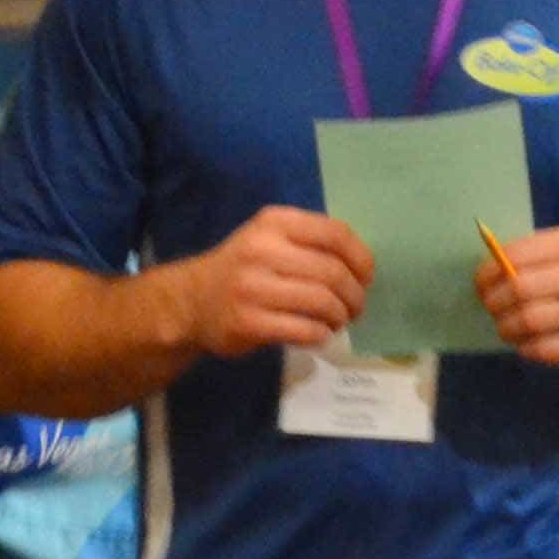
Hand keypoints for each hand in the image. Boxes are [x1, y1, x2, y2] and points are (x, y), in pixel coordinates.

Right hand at [170, 206, 371, 356]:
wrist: (192, 300)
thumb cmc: (244, 268)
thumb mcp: (271, 238)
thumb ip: (311, 243)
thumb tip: (363, 267)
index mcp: (274, 222)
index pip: (335, 234)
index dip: (361, 259)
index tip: (366, 278)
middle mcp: (262, 249)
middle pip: (333, 272)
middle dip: (355, 296)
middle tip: (355, 308)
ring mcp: (252, 287)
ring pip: (321, 302)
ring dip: (339, 317)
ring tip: (337, 322)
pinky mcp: (247, 322)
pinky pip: (304, 330)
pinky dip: (321, 335)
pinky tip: (319, 334)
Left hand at [477, 225, 558, 377]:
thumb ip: (525, 262)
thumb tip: (484, 277)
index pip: (515, 254)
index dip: (488, 273)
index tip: (481, 286)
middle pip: (520, 287)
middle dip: (495, 302)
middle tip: (492, 310)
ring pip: (530, 320)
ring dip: (507, 327)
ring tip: (506, 329)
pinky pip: (544, 348)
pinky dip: (526, 348)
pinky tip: (526, 345)